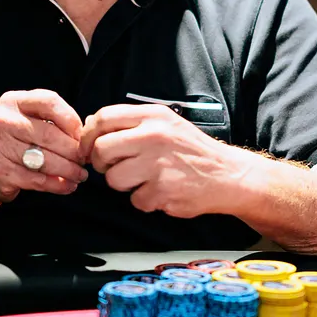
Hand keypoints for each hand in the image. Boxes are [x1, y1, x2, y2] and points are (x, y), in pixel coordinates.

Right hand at [0, 89, 87, 203]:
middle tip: (85, 160)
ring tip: (80, 174)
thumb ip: (51, 119)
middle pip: (51, 135)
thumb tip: (86, 131)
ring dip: (70, 170)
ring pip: (47, 160)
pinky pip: (39, 180)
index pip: (49, 102)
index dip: (71, 119)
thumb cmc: (10, 140)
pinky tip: (67, 185)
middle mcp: (3, 121)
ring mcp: (0, 147)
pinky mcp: (2, 172)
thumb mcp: (24, 118)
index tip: (81, 135)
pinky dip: (58, 184)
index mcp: (13, 102)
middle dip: (74, 150)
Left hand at [79, 104, 252, 216]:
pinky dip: (144, 200)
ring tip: (144, 179)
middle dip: (101, 163)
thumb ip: (131, 123)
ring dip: (123, 184)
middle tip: (113, 167)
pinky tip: (161, 191)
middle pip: (101, 149)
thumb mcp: (165, 124)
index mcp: (153, 116)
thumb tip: (90, 124)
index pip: (103, 118)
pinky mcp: (162, 190)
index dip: (88, 135)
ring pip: (113, 178)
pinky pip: (135, 200)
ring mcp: (158, 164)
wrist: (228, 175)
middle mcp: (154, 136)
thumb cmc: (191, 151)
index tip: (88, 148)